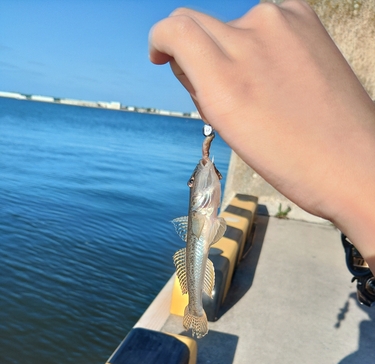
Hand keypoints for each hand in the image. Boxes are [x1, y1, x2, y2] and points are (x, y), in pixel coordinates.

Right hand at [149, 0, 374, 268]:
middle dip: (193, 52)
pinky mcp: (306, 18)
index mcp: (225, 79)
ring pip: (232, 25)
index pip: (174, 29)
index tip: (162, 55)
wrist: (353, 162)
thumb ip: (201, 87)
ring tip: (257, 88)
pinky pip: (264, 20)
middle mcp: (250, 38)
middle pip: (199, 24)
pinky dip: (259, 40)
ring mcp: (281, 22)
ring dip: (230, 49)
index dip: (161, 40)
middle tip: (213, 87)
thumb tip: (188, 60)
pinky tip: (276, 72)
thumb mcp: (230, 130)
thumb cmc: (291, 160)